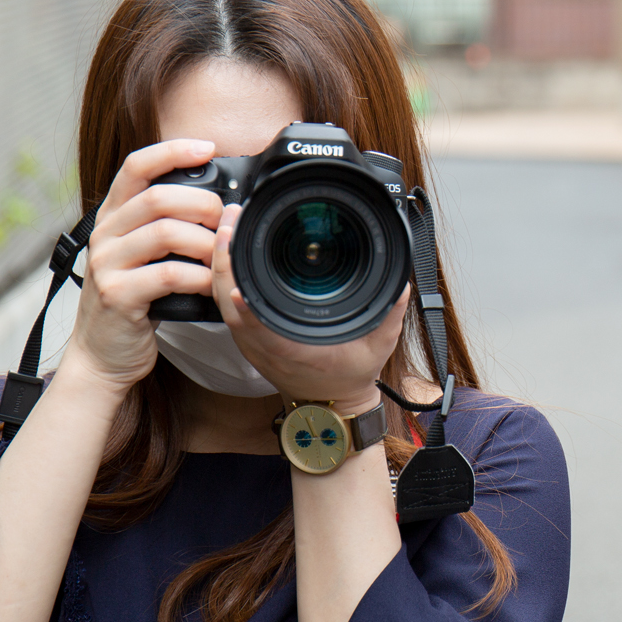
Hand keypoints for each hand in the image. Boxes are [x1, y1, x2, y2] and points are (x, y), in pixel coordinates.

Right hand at [61, 139, 223, 392]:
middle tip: (226, 222)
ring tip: (223, 256)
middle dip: (203, 204)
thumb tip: (221, 206)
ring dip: (206, 243)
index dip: (172, 151)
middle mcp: (105, 234)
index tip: (208, 148)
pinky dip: (199, 277)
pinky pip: (168, 274)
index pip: (136, 166)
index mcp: (112, 217)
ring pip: (166, 233)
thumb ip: (165, 226)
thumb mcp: (143, 255)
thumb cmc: (133, 301)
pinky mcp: (118, 295)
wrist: (102, 355)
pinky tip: (211, 284)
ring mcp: (107, 264)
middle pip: (158, 197)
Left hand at [209, 203, 407, 413]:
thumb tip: (400, 284)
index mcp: (293, 350)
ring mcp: (251, 341)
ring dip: (221, 261)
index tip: (237, 275)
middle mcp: (264, 345)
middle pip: (231, 301)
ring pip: (222, 299)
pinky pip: (227, 302)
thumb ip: (389, 314)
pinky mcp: (247, 335)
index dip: (247, 304)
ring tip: (229, 225)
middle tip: (234, 218)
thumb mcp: (379, 346)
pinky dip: (224, 274)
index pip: (261, 326)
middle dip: (227, 258)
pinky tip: (229, 250)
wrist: (330, 403)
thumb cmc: (349, 376)